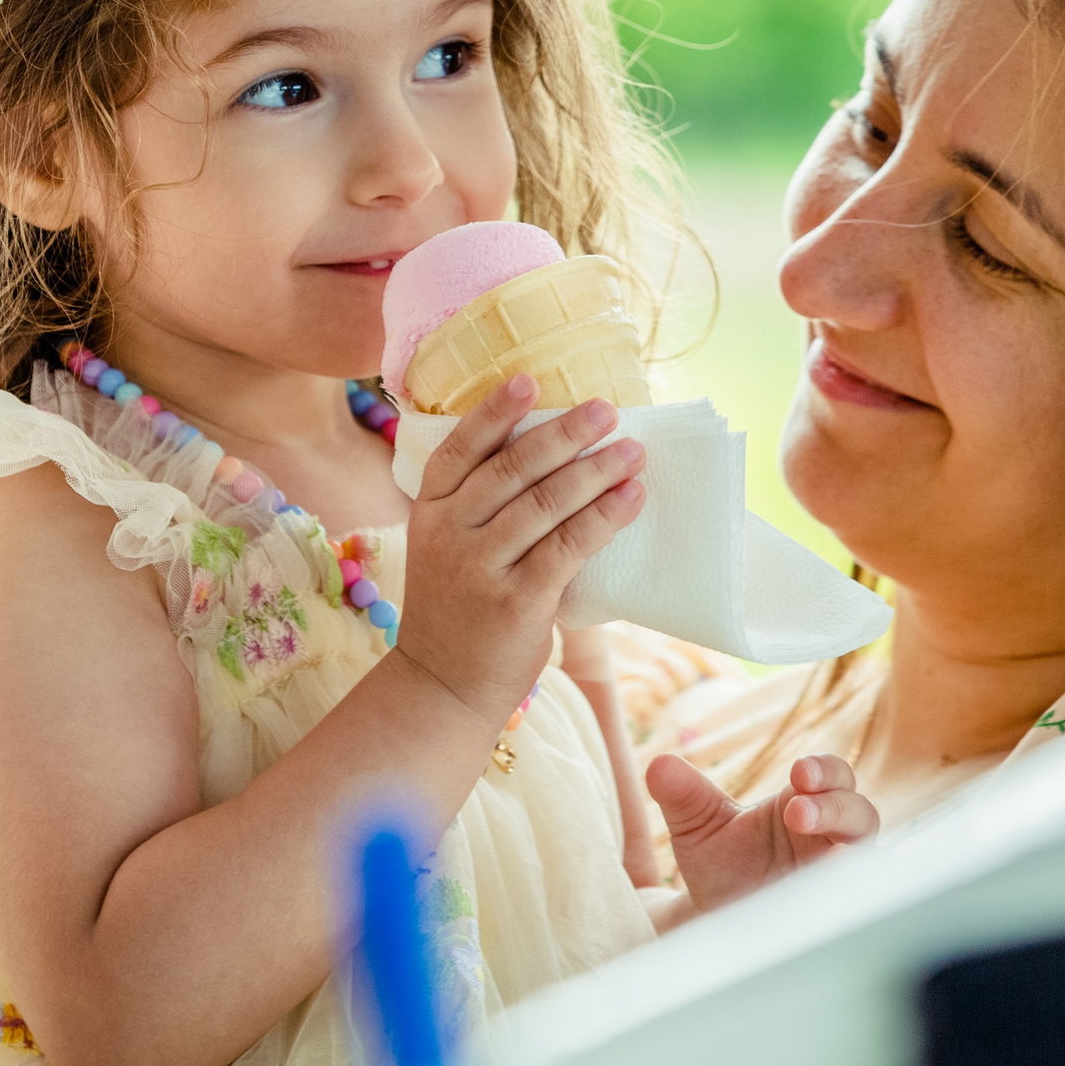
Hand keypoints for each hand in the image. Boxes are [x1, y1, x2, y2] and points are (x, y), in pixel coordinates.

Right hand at [395, 376, 647, 724]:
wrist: (444, 685)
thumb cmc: (459, 607)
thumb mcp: (447, 547)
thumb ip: (480, 505)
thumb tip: (553, 451)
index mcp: (430, 512)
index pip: (460, 449)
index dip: (495, 413)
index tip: (530, 380)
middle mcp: (450, 534)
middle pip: (512, 469)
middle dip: (565, 434)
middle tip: (607, 409)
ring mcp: (481, 568)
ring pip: (546, 504)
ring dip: (596, 471)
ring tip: (633, 450)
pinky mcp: (518, 601)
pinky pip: (569, 547)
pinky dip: (605, 517)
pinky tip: (632, 497)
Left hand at [647, 753, 876, 913]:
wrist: (718, 920)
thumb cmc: (719, 864)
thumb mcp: (697, 826)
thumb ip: (683, 796)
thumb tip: (658, 765)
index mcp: (803, 803)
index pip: (831, 774)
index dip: (823, 770)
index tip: (799, 774)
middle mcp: (829, 836)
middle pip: (858, 810)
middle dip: (833, 806)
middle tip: (797, 812)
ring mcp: (835, 875)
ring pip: (867, 852)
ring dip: (851, 850)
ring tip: (832, 857)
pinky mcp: (834, 910)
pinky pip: (862, 901)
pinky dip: (857, 894)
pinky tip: (838, 895)